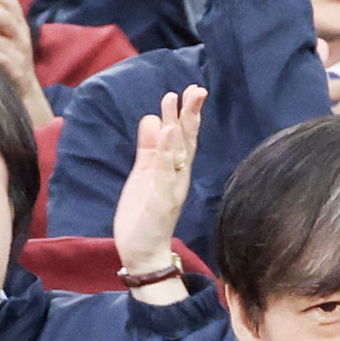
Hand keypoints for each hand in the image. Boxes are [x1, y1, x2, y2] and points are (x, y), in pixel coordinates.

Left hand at [111, 84, 202, 278]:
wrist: (143, 251)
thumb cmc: (144, 214)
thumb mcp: (145, 173)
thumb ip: (149, 148)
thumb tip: (153, 119)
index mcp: (173, 168)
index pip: (183, 136)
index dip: (186, 113)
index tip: (191, 90)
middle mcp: (177, 175)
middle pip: (186, 140)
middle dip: (190, 114)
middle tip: (196, 89)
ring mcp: (171, 187)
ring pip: (178, 152)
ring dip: (177, 126)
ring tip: (175, 101)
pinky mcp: (162, 200)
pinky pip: (166, 172)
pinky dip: (167, 153)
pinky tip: (167, 135)